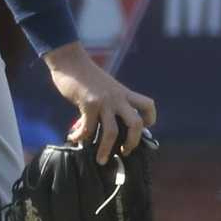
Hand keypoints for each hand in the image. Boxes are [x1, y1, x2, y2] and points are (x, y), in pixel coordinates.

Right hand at [43, 42, 155, 162]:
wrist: (70, 60)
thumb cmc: (85, 76)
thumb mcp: (104, 88)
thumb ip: (105, 106)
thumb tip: (91, 130)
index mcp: (124, 93)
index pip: (148, 105)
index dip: (150, 118)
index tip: (143, 128)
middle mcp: (118, 98)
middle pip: (136, 123)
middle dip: (133, 142)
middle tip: (125, 151)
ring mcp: (104, 101)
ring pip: (113, 131)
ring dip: (106, 149)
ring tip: (101, 160)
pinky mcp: (88, 103)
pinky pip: (87, 128)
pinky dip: (80, 136)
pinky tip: (73, 138)